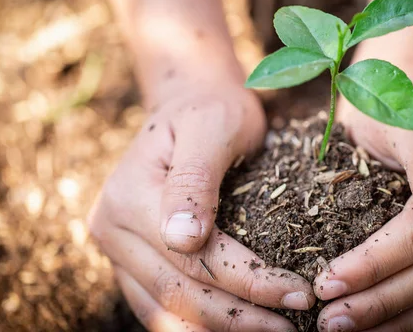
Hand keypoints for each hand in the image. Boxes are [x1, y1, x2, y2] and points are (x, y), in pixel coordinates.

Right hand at [88, 79, 314, 331]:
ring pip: (166, 310)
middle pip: (179, 292)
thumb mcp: (212, 126)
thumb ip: (195, 179)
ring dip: (220, 329)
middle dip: (241, 317)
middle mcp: (112, 228)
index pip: (194, 258)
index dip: (249, 282)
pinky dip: (197, 322)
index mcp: (129, 195)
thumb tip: (184, 239)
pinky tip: (237, 326)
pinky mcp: (130, 260)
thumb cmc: (210, 109)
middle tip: (296, 327)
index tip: (300, 294)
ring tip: (272, 331)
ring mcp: (117, 249)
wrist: (188, 103)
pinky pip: (160, 306)